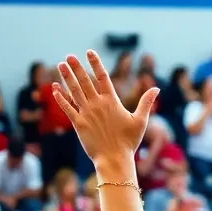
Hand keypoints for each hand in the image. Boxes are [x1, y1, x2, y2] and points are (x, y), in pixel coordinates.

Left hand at [52, 51, 157, 169]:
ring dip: (67, 77)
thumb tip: (156, 88)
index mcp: (112, 101)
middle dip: (76, 67)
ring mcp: (86, 113)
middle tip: (69, 56)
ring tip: (60, 65)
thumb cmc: (129, 141)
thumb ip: (146, 103)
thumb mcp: (141, 120)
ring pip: (74, 91)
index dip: (96, 63)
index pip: (103, 77)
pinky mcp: (78, 124)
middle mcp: (97, 104)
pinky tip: (55, 88)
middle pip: (85, 81)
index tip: (90, 52)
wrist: (114, 158)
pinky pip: (67, 107)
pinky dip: (60, 97)